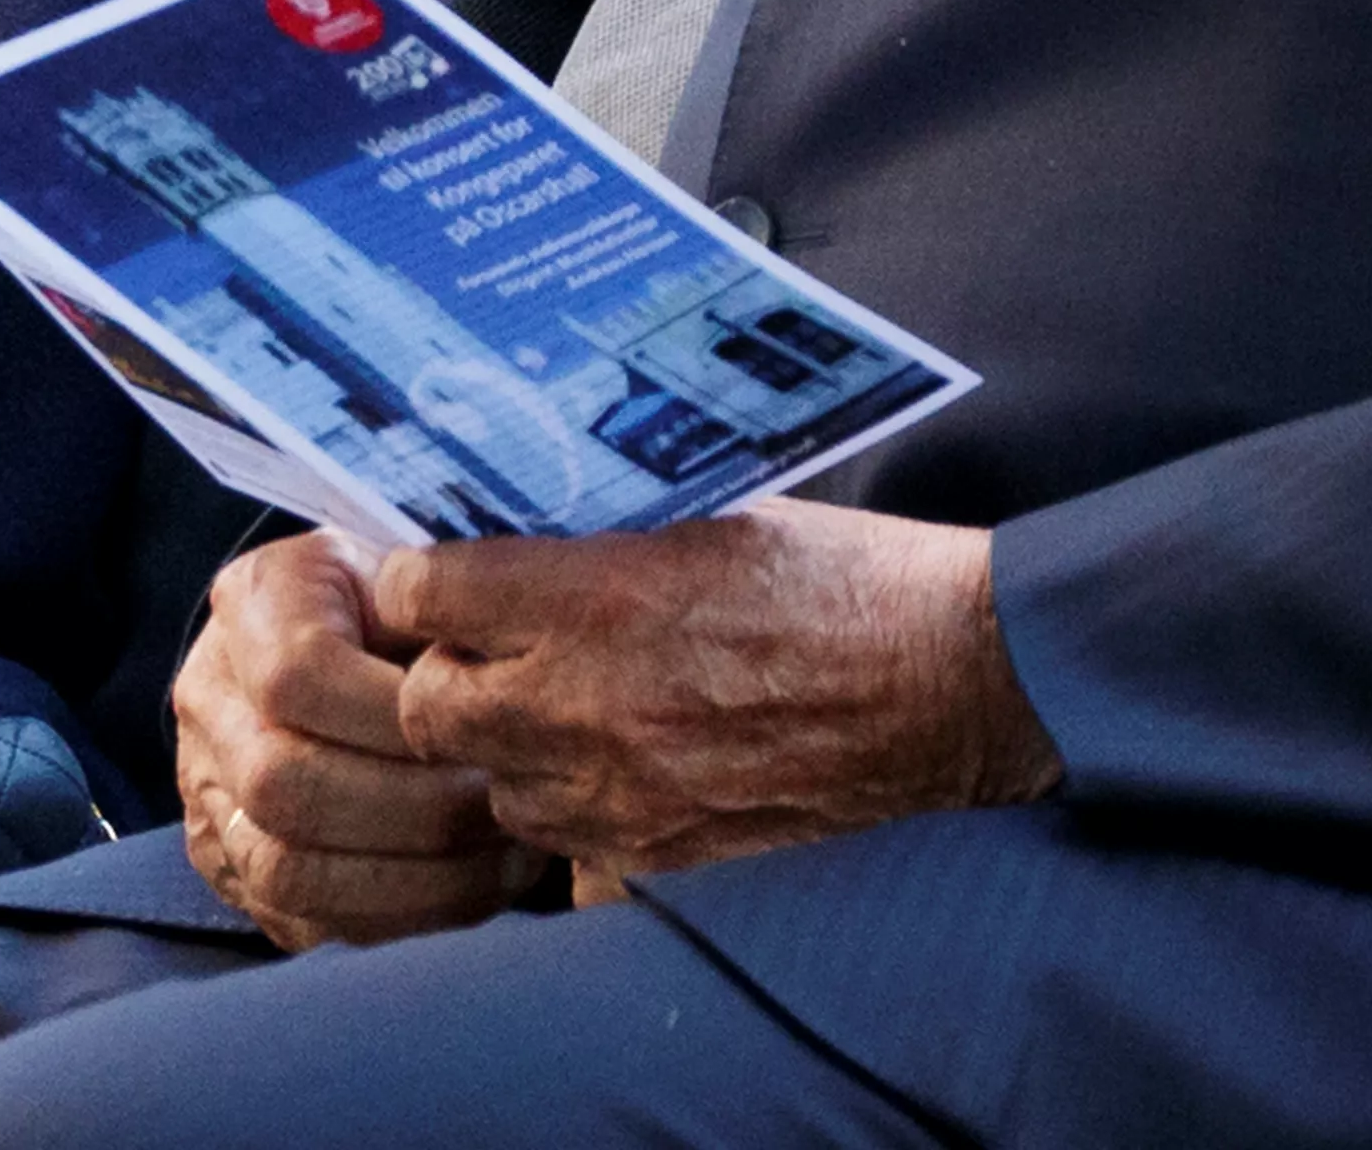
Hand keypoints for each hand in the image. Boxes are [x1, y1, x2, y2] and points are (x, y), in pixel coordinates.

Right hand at [168, 531, 545, 949]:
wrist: (355, 640)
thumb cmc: (407, 608)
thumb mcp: (422, 577)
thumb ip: (443, 617)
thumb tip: (499, 691)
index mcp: (253, 602)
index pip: (296, 677)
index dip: (393, 720)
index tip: (481, 733)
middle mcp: (210, 698)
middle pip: (280, 783)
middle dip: (415, 810)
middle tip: (504, 808)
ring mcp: (207, 789)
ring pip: (284, 869)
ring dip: (412, 880)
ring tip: (500, 861)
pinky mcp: (231, 866)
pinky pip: (301, 919)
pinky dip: (398, 917)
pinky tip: (468, 889)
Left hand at [378, 502, 1058, 882]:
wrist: (953, 679)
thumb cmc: (842, 580)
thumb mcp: (706, 518)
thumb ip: (597, 547)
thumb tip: (516, 545)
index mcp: (595, 594)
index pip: (424, 592)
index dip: (417, 584)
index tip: (433, 580)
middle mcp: (588, 699)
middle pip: (428, 707)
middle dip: (440, 676)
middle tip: (483, 652)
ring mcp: (624, 791)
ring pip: (493, 790)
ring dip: (506, 752)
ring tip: (559, 714)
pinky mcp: (667, 854)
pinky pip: (568, 851)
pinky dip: (574, 816)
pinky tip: (617, 775)